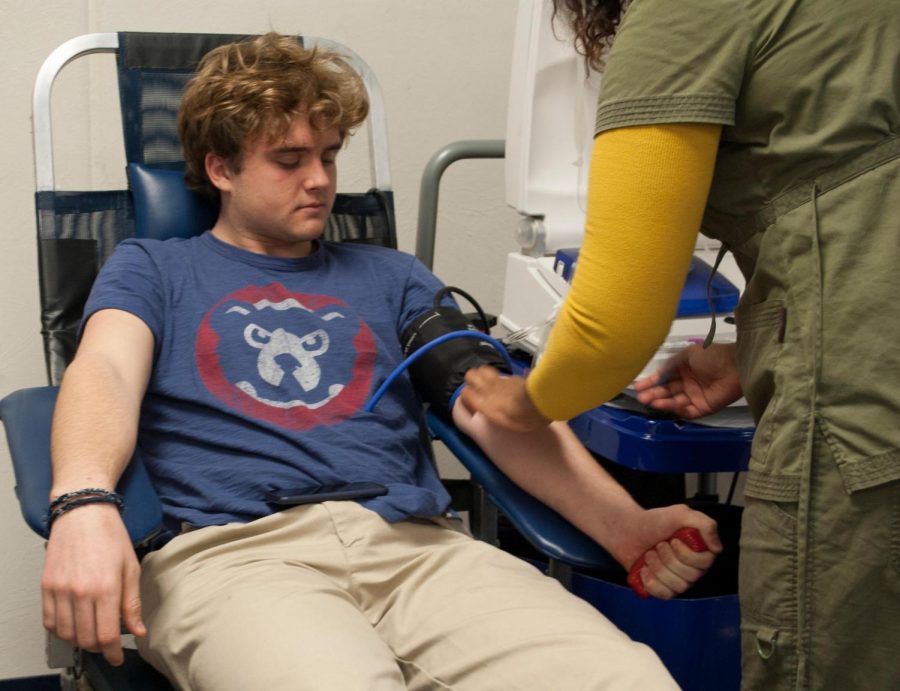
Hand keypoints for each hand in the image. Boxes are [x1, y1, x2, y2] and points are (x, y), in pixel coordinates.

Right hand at [41, 503, 145, 665]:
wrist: (82, 513)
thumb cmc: (110, 536)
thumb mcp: (131, 568)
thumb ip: (132, 603)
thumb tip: (138, 630)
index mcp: (105, 588)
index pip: (106, 635)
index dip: (113, 652)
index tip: (118, 657)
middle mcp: (80, 592)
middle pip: (86, 639)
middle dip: (100, 647)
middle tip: (109, 642)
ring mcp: (60, 590)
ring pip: (66, 634)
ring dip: (81, 640)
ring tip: (93, 632)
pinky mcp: (46, 586)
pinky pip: (49, 621)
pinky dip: (61, 630)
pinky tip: (74, 623)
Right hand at [459, 366, 550, 432]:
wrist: (542, 401)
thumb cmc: (524, 419)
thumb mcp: (505, 424)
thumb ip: (493, 413)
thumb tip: (488, 409)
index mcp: (484, 404)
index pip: (465, 393)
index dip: (466, 397)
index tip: (472, 403)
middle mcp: (488, 388)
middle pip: (470, 375)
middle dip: (471, 380)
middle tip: (477, 388)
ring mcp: (500, 380)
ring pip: (483, 369)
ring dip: (482, 374)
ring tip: (487, 383)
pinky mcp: (512, 376)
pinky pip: (499, 373)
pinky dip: (498, 377)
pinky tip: (504, 385)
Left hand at [616, 504, 722, 599]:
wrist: (627, 530)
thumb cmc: (653, 521)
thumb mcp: (680, 513)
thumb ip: (704, 524)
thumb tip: (716, 548)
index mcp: (700, 551)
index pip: (705, 563)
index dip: (687, 554)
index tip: (673, 540)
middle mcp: (692, 568)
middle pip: (691, 576)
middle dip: (668, 558)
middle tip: (658, 545)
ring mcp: (678, 580)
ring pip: (678, 586)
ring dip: (658, 567)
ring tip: (649, 554)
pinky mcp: (662, 588)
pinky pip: (665, 595)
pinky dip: (651, 582)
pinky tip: (644, 569)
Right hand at [633, 343, 741, 418]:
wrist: (734, 366)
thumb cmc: (711, 356)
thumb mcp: (687, 355)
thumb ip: (670, 366)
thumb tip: (656, 375)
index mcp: (683, 369)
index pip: (664, 378)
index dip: (651, 382)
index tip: (638, 386)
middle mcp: (687, 383)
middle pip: (667, 391)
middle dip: (653, 394)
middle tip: (641, 397)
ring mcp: (695, 396)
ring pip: (674, 402)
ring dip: (662, 402)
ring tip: (650, 401)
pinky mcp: (703, 408)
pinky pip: (687, 411)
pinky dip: (676, 409)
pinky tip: (666, 405)